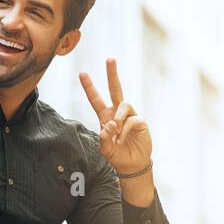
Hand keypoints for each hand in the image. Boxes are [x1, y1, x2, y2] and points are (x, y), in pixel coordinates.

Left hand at [79, 59, 152, 173]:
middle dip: (112, 74)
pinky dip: (125, 131)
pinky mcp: (140, 121)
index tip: (82, 74)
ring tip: (117, 133)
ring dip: (118, 118)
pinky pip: (132, 120)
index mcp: (105, 116)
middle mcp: (118, 112)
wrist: (132, 165)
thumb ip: (104, 137)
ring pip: (124, 104)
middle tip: (110, 59)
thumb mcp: (105, 149)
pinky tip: (122, 139)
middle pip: (115, 89)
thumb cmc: (117, 155)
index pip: (96, 99)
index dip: (89, 87)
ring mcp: (130, 115)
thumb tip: (111, 124)